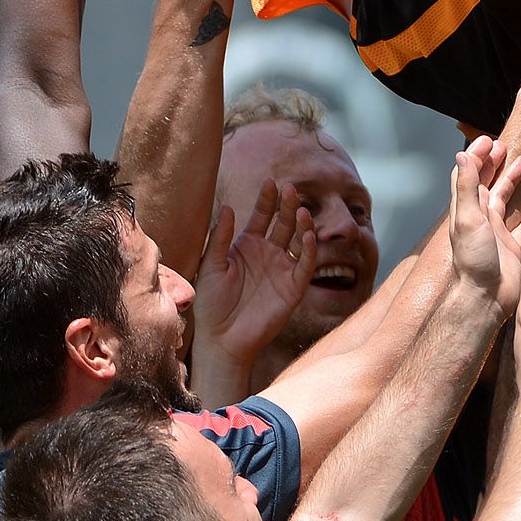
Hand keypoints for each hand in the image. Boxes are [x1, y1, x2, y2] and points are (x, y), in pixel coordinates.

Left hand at [192, 180, 316, 380]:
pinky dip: (310, 250)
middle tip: (291, 190)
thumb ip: (219, 238)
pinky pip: (305, 265)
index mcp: (248, 245)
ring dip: (302, 225)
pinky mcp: (293, 288)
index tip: (271, 182)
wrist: (221, 339)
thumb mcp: (210, 266)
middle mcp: (268, 254)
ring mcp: (282, 269)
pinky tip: (309, 235)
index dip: (267, 199)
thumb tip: (226, 207)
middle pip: (283, 223)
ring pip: (298, 240)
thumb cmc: (211, 304)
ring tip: (302, 211)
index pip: (262, 216)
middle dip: (288, 206)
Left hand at [448, 137, 520, 309]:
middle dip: (494, 164)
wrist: (486, 297)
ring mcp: (497, 235)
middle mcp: (481, 220)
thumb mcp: (468, 219)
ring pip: (505, 202)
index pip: (468, 175)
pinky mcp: (512, 249)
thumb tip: (462, 155)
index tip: (488, 139)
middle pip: (487, 185)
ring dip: (512, 183)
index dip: (475, 156)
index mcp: (468, 210)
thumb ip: (466, 188)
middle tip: (505, 146)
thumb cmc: (474, 260)